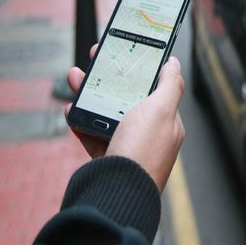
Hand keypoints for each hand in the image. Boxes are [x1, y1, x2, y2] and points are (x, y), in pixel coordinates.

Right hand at [65, 44, 185, 191]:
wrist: (117, 193)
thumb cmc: (142, 149)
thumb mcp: (162, 109)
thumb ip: (170, 84)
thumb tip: (174, 63)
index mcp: (166, 121)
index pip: (154, 87)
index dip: (138, 67)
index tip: (122, 51)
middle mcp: (148, 133)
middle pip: (127, 97)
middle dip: (108, 76)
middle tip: (93, 59)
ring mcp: (127, 147)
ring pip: (106, 113)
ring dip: (89, 93)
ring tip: (74, 78)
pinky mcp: (107, 159)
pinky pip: (92, 135)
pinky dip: (81, 122)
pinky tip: (71, 110)